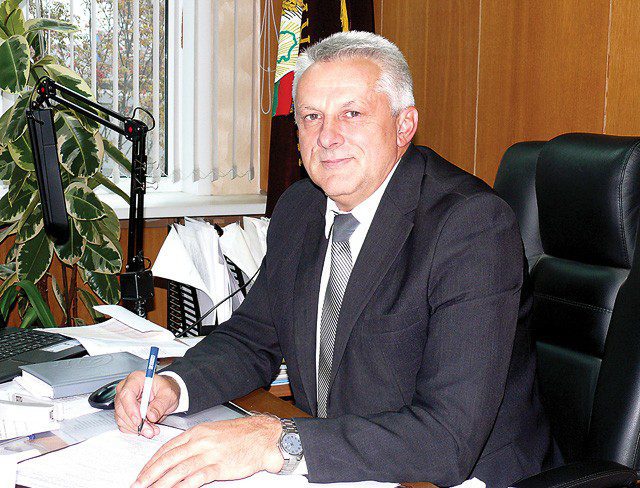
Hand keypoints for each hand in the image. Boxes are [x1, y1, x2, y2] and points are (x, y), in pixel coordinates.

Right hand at [114, 371, 180, 437]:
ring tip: (151, 430)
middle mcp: (125, 388)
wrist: (164, 393)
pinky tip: (146, 429)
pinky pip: (123, 424)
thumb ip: (160, 404)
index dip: (131, 409)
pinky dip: (134, 429)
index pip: (127, 394)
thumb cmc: (165, 389)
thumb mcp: (169, 394)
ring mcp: (122, 400)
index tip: (139, 421)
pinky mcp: (123, 411)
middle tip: (149, 430)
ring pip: (122, 418)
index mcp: (136, 379)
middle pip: (122, 408)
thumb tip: (151, 415)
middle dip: (135, 423)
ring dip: (136, 428)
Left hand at [132, 415, 283, 487]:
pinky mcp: (220, 466)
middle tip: (138, 485)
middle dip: (150, 474)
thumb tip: (179, 456)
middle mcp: (200, 441)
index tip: (143, 473)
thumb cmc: (242, 436)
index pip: (168, 448)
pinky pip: (197, 478)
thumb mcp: (214, 434)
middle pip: (168, 459)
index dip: (153, 462)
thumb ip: (196, 443)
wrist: (264, 435)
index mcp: (198, 432)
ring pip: (178, 470)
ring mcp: (210, 453)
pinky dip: (183, 486)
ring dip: (161, 483)